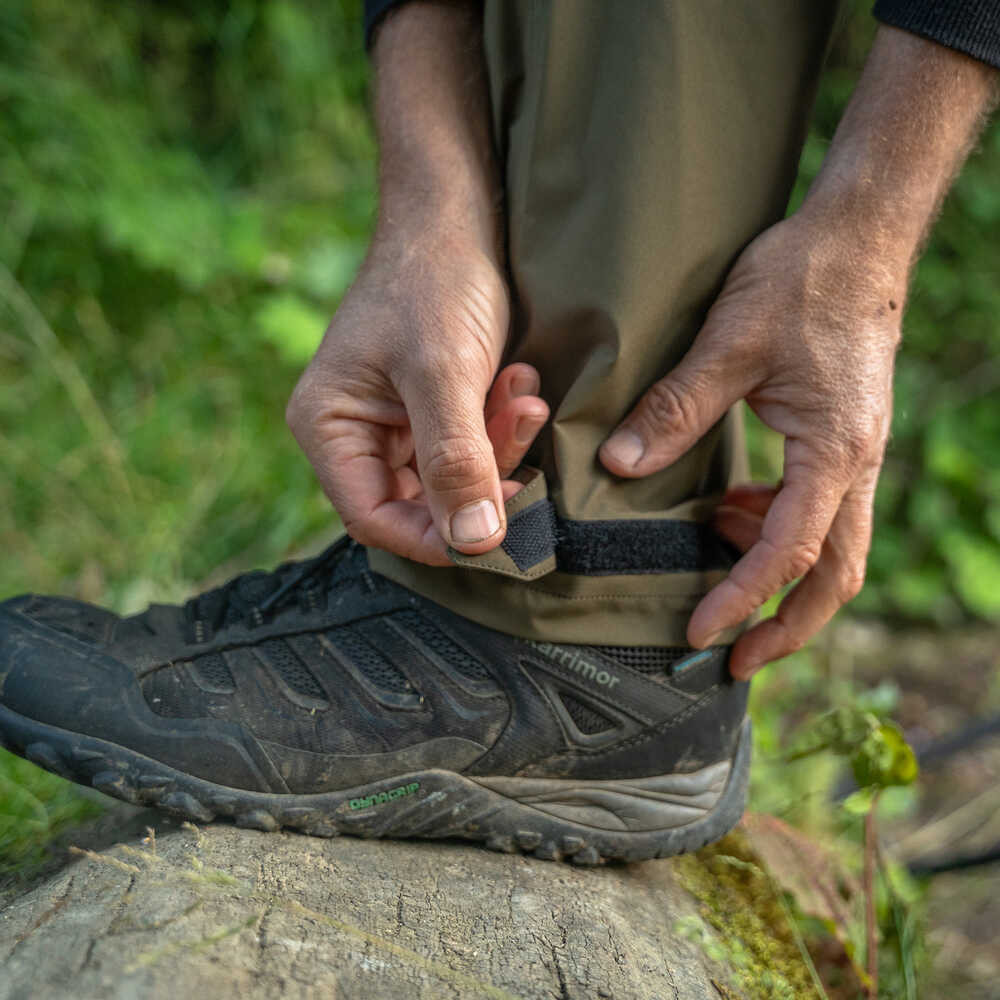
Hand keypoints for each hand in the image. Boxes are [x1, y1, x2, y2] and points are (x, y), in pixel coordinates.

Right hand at [287, 231, 547, 565]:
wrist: (457, 214)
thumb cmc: (433, 280)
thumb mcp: (445, 372)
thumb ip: (456, 459)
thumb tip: (474, 541)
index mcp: (329, 426)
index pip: (372, 518)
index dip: (431, 536)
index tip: (493, 533)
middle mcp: (356, 432)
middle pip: (419, 501)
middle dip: (478, 478)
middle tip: (517, 434)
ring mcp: (397, 421)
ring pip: (454, 475)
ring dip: (498, 445)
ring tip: (523, 394)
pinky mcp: (434, 407)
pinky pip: (472, 444)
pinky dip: (501, 424)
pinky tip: (520, 382)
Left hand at [600, 211, 901, 677]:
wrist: (857, 239)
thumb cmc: (800, 281)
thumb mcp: (730, 342)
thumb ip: (675, 410)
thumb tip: (619, 464)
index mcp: (835, 450)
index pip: (790, 552)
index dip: (742, 598)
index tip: (699, 633)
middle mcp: (857, 464)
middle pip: (835, 576)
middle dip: (787, 627)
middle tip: (732, 661)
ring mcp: (856, 455)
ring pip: (834, 550)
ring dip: (780, 582)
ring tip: (719, 589)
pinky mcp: (842, 440)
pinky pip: (818, 511)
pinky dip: (774, 532)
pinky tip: (728, 517)